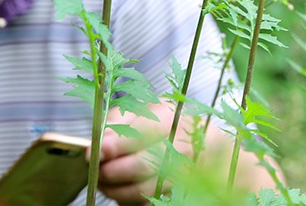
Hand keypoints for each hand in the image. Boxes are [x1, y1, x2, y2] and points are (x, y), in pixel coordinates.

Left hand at [97, 104, 282, 204]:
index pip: (144, 133)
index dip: (118, 144)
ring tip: (102, 182)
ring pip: (144, 189)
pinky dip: (129, 200)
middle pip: (143, 165)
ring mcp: (184, 174)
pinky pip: (149, 202)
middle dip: (112, 170)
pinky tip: (120, 190)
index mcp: (174, 121)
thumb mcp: (149, 110)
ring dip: (116, 190)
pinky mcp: (179, 194)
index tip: (97, 149)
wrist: (210, 147)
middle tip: (95, 169)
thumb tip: (101, 139)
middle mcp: (184, 149)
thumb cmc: (172, 124)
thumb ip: (123, 119)